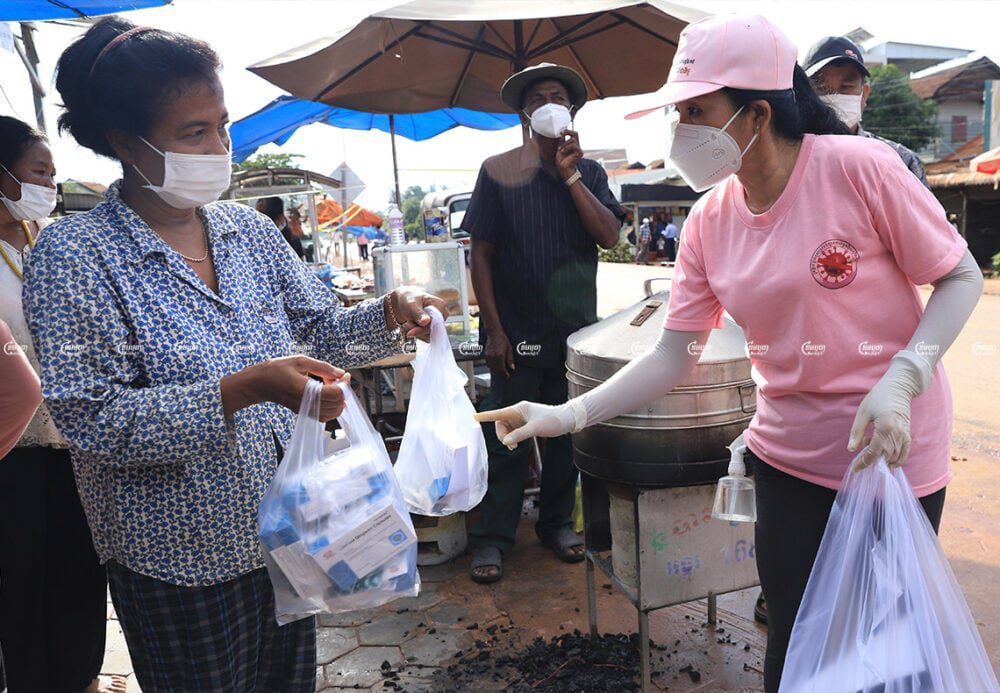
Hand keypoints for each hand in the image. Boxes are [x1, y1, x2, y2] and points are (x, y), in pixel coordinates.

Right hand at [249, 355, 350, 421]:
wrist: (259, 384)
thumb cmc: (276, 370)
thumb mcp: (300, 361)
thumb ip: (322, 367)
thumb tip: (340, 373)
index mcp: (305, 390)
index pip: (335, 394)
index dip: (344, 384)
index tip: (344, 374)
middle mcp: (306, 404)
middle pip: (337, 404)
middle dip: (342, 390)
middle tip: (336, 377)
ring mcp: (305, 410)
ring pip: (333, 413)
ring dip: (338, 399)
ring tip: (331, 385)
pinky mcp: (304, 413)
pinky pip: (325, 416)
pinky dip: (332, 407)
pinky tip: (328, 394)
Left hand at [387, 288, 448, 340]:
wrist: (403, 301)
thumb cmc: (409, 298)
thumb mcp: (411, 304)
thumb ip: (418, 313)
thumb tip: (427, 321)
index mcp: (441, 306)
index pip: (436, 322)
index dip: (424, 328)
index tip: (410, 332)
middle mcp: (442, 315)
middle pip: (433, 330)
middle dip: (418, 329)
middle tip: (406, 324)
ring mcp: (438, 323)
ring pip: (429, 335)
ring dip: (416, 332)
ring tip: (408, 323)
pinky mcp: (433, 329)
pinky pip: (427, 338)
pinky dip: (417, 334)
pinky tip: (411, 326)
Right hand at [474, 399, 585, 448]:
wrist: (567, 420)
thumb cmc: (553, 420)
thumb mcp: (535, 428)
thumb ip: (519, 435)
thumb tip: (505, 442)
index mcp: (519, 408)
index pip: (498, 413)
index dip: (486, 416)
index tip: (474, 417)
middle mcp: (518, 412)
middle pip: (501, 424)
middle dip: (502, 435)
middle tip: (510, 445)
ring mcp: (521, 419)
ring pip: (506, 429)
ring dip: (507, 438)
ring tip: (514, 447)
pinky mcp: (525, 424)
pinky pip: (513, 432)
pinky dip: (512, 439)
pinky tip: (516, 444)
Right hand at [484, 330, 514, 378]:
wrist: (494, 333)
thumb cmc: (503, 339)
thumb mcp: (509, 348)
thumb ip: (510, 359)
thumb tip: (512, 368)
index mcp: (500, 355)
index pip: (502, 369)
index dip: (505, 374)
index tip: (508, 376)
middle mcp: (493, 357)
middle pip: (496, 370)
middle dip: (501, 373)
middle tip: (505, 374)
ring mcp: (488, 356)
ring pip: (492, 368)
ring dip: (496, 370)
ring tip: (501, 370)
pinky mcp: (485, 355)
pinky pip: (488, 364)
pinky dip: (492, 366)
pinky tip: (496, 365)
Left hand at [556, 129, 582, 178]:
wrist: (563, 168)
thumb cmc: (561, 160)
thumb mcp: (560, 148)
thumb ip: (562, 141)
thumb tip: (561, 133)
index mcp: (573, 144)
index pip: (573, 134)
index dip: (567, 131)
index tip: (560, 132)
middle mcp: (577, 146)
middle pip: (576, 133)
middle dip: (567, 132)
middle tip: (561, 134)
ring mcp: (579, 149)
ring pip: (573, 140)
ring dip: (565, 144)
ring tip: (560, 149)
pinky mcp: (580, 153)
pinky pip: (574, 145)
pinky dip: (567, 147)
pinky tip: (563, 151)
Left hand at [848, 352, 928, 469]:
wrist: (899, 387)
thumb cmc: (878, 397)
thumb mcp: (863, 413)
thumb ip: (857, 432)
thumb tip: (851, 450)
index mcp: (885, 428)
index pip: (874, 453)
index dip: (864, 463)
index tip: (855, 469)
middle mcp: (898, 434)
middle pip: (885, 457)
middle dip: (873, 460)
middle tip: (862, 449)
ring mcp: (905, 435)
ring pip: (895, 457)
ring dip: (882, 458)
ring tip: (870, 443)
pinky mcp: (909, 434)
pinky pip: (905, 452)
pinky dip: (897, 459)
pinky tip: (886, 458)